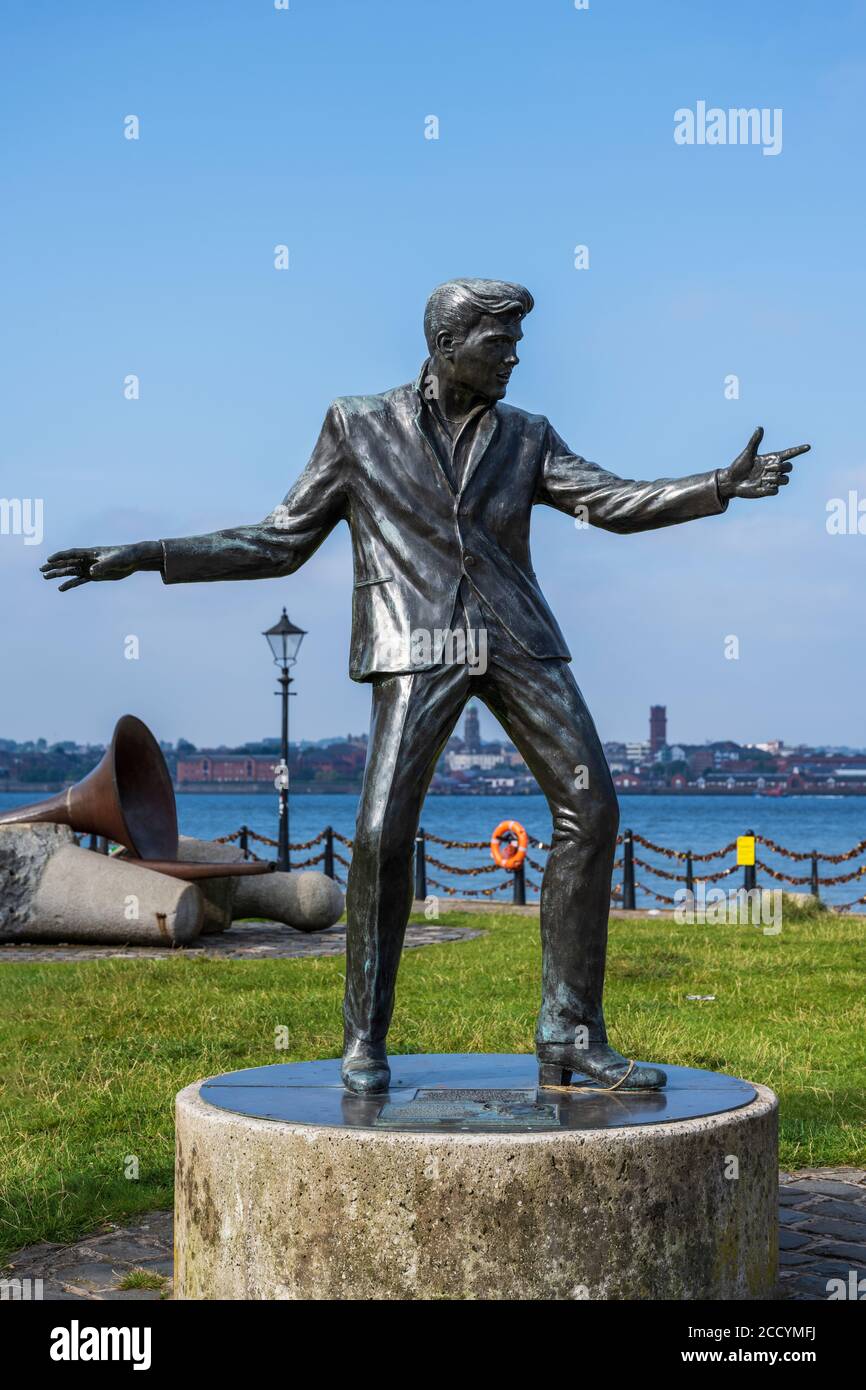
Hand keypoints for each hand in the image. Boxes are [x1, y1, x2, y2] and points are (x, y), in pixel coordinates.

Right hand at [40, 540, 161, 591]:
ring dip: (58, 574)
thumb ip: (103, 566)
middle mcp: (88, 560)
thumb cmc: (125, 556)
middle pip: (67, 562)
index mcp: (91, 553)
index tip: (49, 559)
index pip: (72, 554)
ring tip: (45, 577)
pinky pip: (79, 580)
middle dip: (54, 566)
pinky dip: (70, 584)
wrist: (134, 560)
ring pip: (71, 571)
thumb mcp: (114, 561)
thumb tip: (91, 572)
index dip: (60, 556)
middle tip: (41, 569)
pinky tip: (61, 588)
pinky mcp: (95, 576)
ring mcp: (90, 568)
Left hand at [717, 428, 809, 500]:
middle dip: (781, 467)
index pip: (789, 454)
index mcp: (771, 459)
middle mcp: (773, 470)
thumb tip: (759, 428)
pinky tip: (760, 487)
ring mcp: (771, 480)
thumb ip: (755, 441)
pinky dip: (769, 489)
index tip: (808, 446)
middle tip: (766, 468)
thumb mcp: (747, 453)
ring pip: (785, 480)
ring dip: (776, 478)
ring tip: (763, 478)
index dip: (798, 450)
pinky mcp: (767, 491)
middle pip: (789, 467)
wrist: (731, 481)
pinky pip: (775, 491)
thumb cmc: (738, 466)